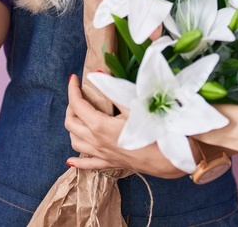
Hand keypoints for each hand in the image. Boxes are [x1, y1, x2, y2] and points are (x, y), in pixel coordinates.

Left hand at [64, 74, 197, 178]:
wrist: (166, 157)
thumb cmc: (152, 129)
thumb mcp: (132, 105)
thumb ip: (112, 90)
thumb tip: (97, 74)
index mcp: (99, 125)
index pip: (77, 104)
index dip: (73, 89)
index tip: (74, 78)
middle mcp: (95, 141)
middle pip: (71, 123)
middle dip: (71, 106)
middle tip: (79, 94)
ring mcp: (101, 154)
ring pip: (75, 142)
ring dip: (73, 128)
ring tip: (79, 117)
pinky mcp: (110, 163)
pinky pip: (87, 164)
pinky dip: (77, 161)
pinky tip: (71, 160)